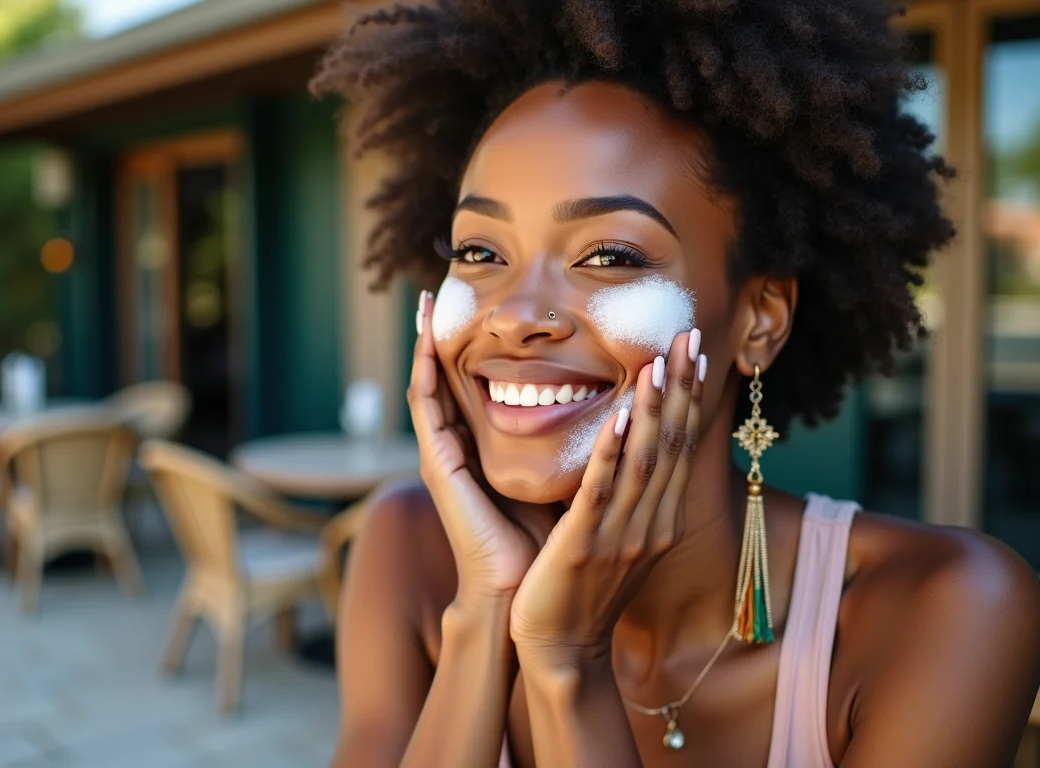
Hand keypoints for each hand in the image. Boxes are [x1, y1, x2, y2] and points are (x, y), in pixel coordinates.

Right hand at [407, 290, 556, 605]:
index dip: (476, 344)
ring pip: (428, 385)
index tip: (482, 303)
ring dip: (426, 342)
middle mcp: (459, 446)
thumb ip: (571, 443)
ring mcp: (443, 455)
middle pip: (446, 376)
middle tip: (439, 282)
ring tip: (423, 300)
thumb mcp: (561, 476)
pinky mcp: (438, 467)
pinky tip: (426, 344)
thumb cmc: (546, 541)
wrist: (522, 594)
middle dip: (443, 332)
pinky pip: (426, 410)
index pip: (475, 384)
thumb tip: (616, 408)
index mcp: (486, 447)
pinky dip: (424, 374)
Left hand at [509, 331, 704, 666]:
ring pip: (645, 461)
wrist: (561, 649)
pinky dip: (612, 452)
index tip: (694, 350)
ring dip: (653, 409)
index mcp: (659, 518)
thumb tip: (627, 442)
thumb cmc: (583, 588)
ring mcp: (621, 535)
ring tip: (658, 362)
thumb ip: (626, 493)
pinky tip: (618, 416)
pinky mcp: (585, 545)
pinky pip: (602, 492)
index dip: (689, 395)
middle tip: (688, 335)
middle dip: (681, 388)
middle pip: (672, 445)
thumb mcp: (617, 535)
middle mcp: (651, 523)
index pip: (681, 445)